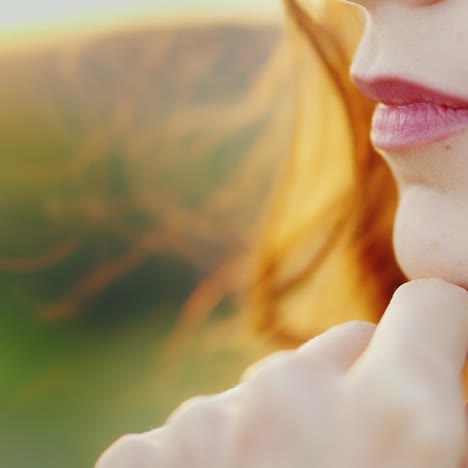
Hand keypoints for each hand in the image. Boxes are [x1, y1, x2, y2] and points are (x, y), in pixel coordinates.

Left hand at [96, 279, 467, 467]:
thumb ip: (428, 424)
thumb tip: (423, 384)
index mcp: (398, 417)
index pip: (431, 306)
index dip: (435, 330)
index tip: (431, 346)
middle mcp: (299, 396)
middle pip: (339, 348)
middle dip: (351, 387)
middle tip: (347, 454)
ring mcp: (210, 419)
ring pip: (265, 392)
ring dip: (279, 429)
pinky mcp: (145, 451)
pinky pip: (201, 429)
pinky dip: (214, 458)